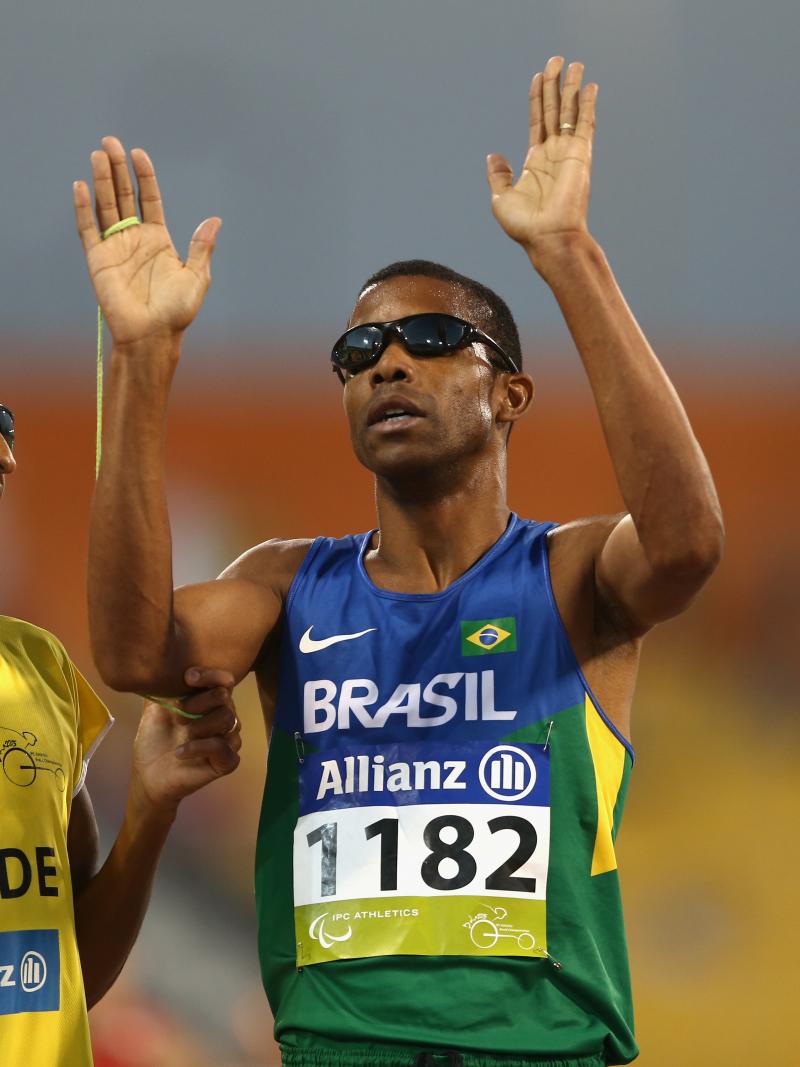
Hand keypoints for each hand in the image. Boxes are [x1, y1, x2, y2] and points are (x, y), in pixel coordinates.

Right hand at [73, 137, 220, 348]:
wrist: (153, 335)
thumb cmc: (177, 311)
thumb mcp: (196, 276)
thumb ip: (201, 247)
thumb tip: (215, 220)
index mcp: (158, 239)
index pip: (149, 199)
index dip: (144, 176)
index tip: (139, 154)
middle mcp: (134, 239)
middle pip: (124, 196)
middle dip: (118, 169)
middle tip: (111, 142)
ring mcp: (115, 247)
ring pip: (105, 206)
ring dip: (101, 180)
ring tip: (98, 154)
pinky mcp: (98, 259)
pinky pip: (88, 229)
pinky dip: (83, 208)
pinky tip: (81, 186)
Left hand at [130, 668, 240, 815]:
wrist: (148, 774)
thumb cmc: (154, 739)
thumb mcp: (155, 708)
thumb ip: (163, 685)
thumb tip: (158, 658)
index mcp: (210, 702)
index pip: (224, 680)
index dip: (210, 675)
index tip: (188, 677)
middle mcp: (223, 717)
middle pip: (226, 699)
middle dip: (201, 701)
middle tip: (178, 713)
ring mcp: (227, 740)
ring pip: (229, 721)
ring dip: (200, 725)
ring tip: (179, 732)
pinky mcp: (226, 762)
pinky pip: (223, 748)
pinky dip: (199, 747)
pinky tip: (180, 751)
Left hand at [487, 57, 596, 260]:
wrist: (548, 238)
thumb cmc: (526, 226)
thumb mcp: (501, 199)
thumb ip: (498, 176)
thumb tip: (493, 156)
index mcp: (536, 162)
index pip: (537, 121)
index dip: (537, 98)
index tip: (538, 76)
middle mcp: (554, 154)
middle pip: (554, 110)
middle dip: (555, 84)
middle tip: (557, 59)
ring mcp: (569, 153)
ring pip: (570, 111)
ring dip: (572, 87)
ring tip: (574, 63)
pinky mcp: (581, 155)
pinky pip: (585, 124)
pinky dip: (588, 104)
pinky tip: (590, 86)